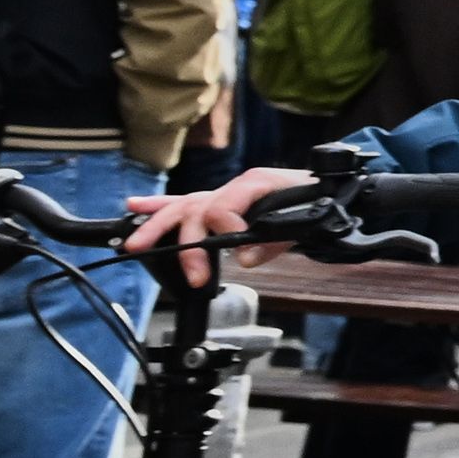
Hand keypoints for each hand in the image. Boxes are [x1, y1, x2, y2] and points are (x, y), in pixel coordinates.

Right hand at [118, 165, 326, 289]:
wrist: (324, 191)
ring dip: (157, 225)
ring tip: (134, 242)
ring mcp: (223, 193)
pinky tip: (135, 206)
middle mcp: (234, 187)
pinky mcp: (217, 201)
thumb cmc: (314, 203)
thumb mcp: (303, 222)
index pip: (226, 204)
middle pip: (199, 209)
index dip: (224, 226)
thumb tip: (244, 257)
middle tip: (192, 274)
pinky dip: (160, 205)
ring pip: (184, 206)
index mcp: (257, 183)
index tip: (233, 251)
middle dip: (188, 243)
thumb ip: (273, 241)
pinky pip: (186, 202)